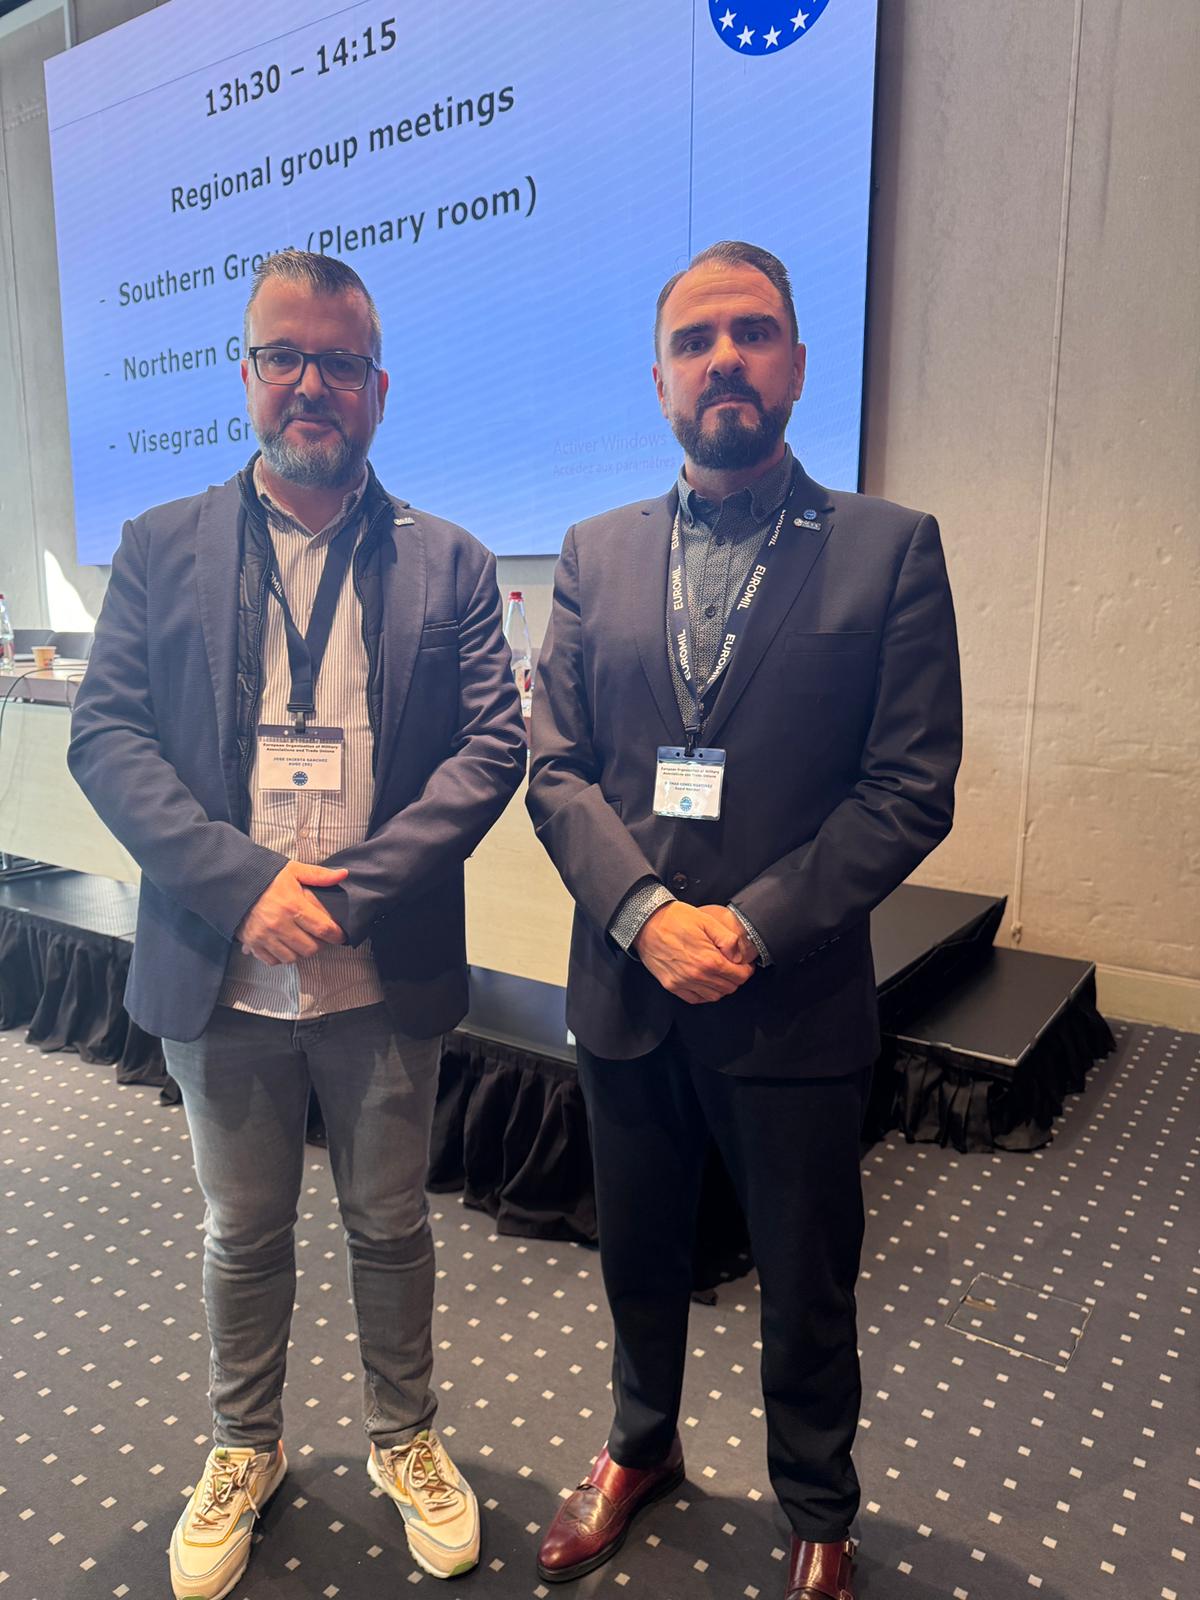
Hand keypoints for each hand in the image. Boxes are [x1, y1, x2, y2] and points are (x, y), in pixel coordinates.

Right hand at [234, 861, 348, 965]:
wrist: (233, 881)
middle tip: (319, 937)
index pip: (323, 929)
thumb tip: (343, 874)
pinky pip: (273, 961)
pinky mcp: (252, 943)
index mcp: (293, 906)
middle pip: (310, 948)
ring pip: (292, 958)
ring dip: (300, 952)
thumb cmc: (266, 876)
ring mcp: (265, 936)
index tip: (340, 936)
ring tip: (302, 941)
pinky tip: (284, 946)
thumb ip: (319, 875)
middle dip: (319, 944)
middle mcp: (279, 924)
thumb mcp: (294, 870)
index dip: (336, 935)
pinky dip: (281, 957)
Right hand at [633, 901, 754, 1003]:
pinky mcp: (671, 986)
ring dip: (721, 987)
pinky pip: (695, 999)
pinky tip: (705, 981)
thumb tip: (739, 956)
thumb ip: (728, 939)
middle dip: (736, 978)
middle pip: (729, 988)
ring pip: (714, 996)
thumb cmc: (675, 919)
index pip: (739, 976)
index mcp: (709, 960)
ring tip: (719, 973)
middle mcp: (697, 975)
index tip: (745, 965)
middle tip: (734, 967)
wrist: (646, 923)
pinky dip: (704, 994)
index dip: (746, 970)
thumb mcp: (707, 921)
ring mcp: (683, 983)